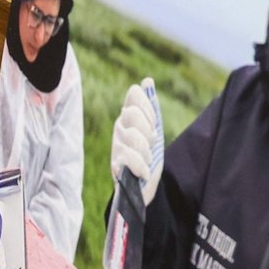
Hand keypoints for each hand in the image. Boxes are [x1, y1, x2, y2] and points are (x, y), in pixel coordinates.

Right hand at [109, 81, 161, 202]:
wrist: (143, 189)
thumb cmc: (147, 158)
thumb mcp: (153, 131)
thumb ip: (150, 108)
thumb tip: (147, 80)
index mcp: (128, 117)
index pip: (134, 94)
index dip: (148, 107)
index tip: (154, 124)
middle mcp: (119, 127)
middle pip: (132, 113)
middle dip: (148, 130)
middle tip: (151, 144)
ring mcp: (116, 145)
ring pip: (134, 136)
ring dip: (147, 152)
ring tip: (146, 161)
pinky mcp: (114, 163)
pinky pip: (130, 156)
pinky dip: (141, 166)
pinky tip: (142, 172)